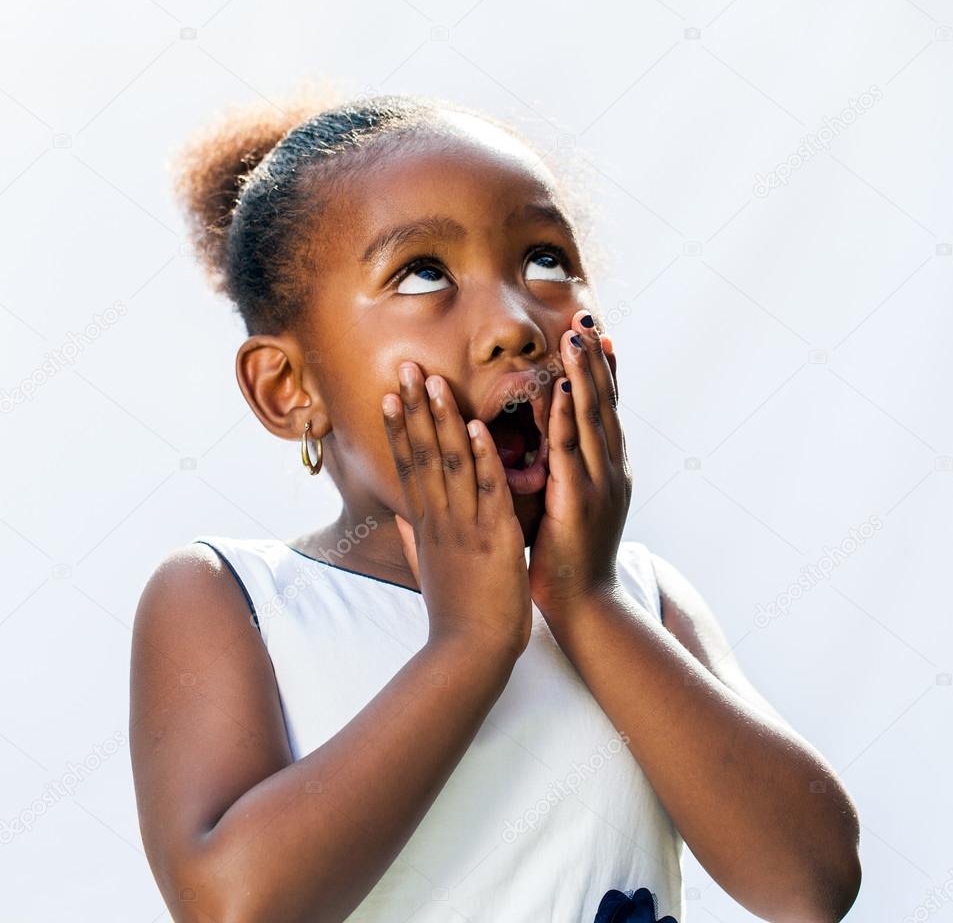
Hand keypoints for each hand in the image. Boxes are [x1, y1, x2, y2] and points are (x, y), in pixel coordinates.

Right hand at [381, 361, 532, 657]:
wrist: (469, 654)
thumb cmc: (453, 615)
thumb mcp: (426, 570)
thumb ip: (412, 538)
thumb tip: (400, 515)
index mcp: (427, 526)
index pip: (409, 467)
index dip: (399, 429)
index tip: (389, 395)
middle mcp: (440, 519)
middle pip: (423, 455)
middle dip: (415, 409)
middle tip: (407, 368)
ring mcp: (464, 526)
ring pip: (451, 464)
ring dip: (443, 420)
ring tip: (435, 382)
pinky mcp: (493, 538)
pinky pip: (487, 490)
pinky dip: (482, 458)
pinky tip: (477, 427)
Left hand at [528, 309, 631, 616]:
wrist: (585, 605)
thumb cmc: (569, 559)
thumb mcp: (571, 506)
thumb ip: (565, 473)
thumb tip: (552, 450)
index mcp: (608, 469)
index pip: (606, 409)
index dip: (603, 369)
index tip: (597, 333)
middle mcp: (611, 469)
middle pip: (604, 402)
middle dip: (594, 357)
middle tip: (586, 317)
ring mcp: (600, 483)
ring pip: (593, 417)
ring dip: (584, 373)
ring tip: (575, 335)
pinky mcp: (580, 499)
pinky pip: (572, 448)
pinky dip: (568, 414)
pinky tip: (563, 386)